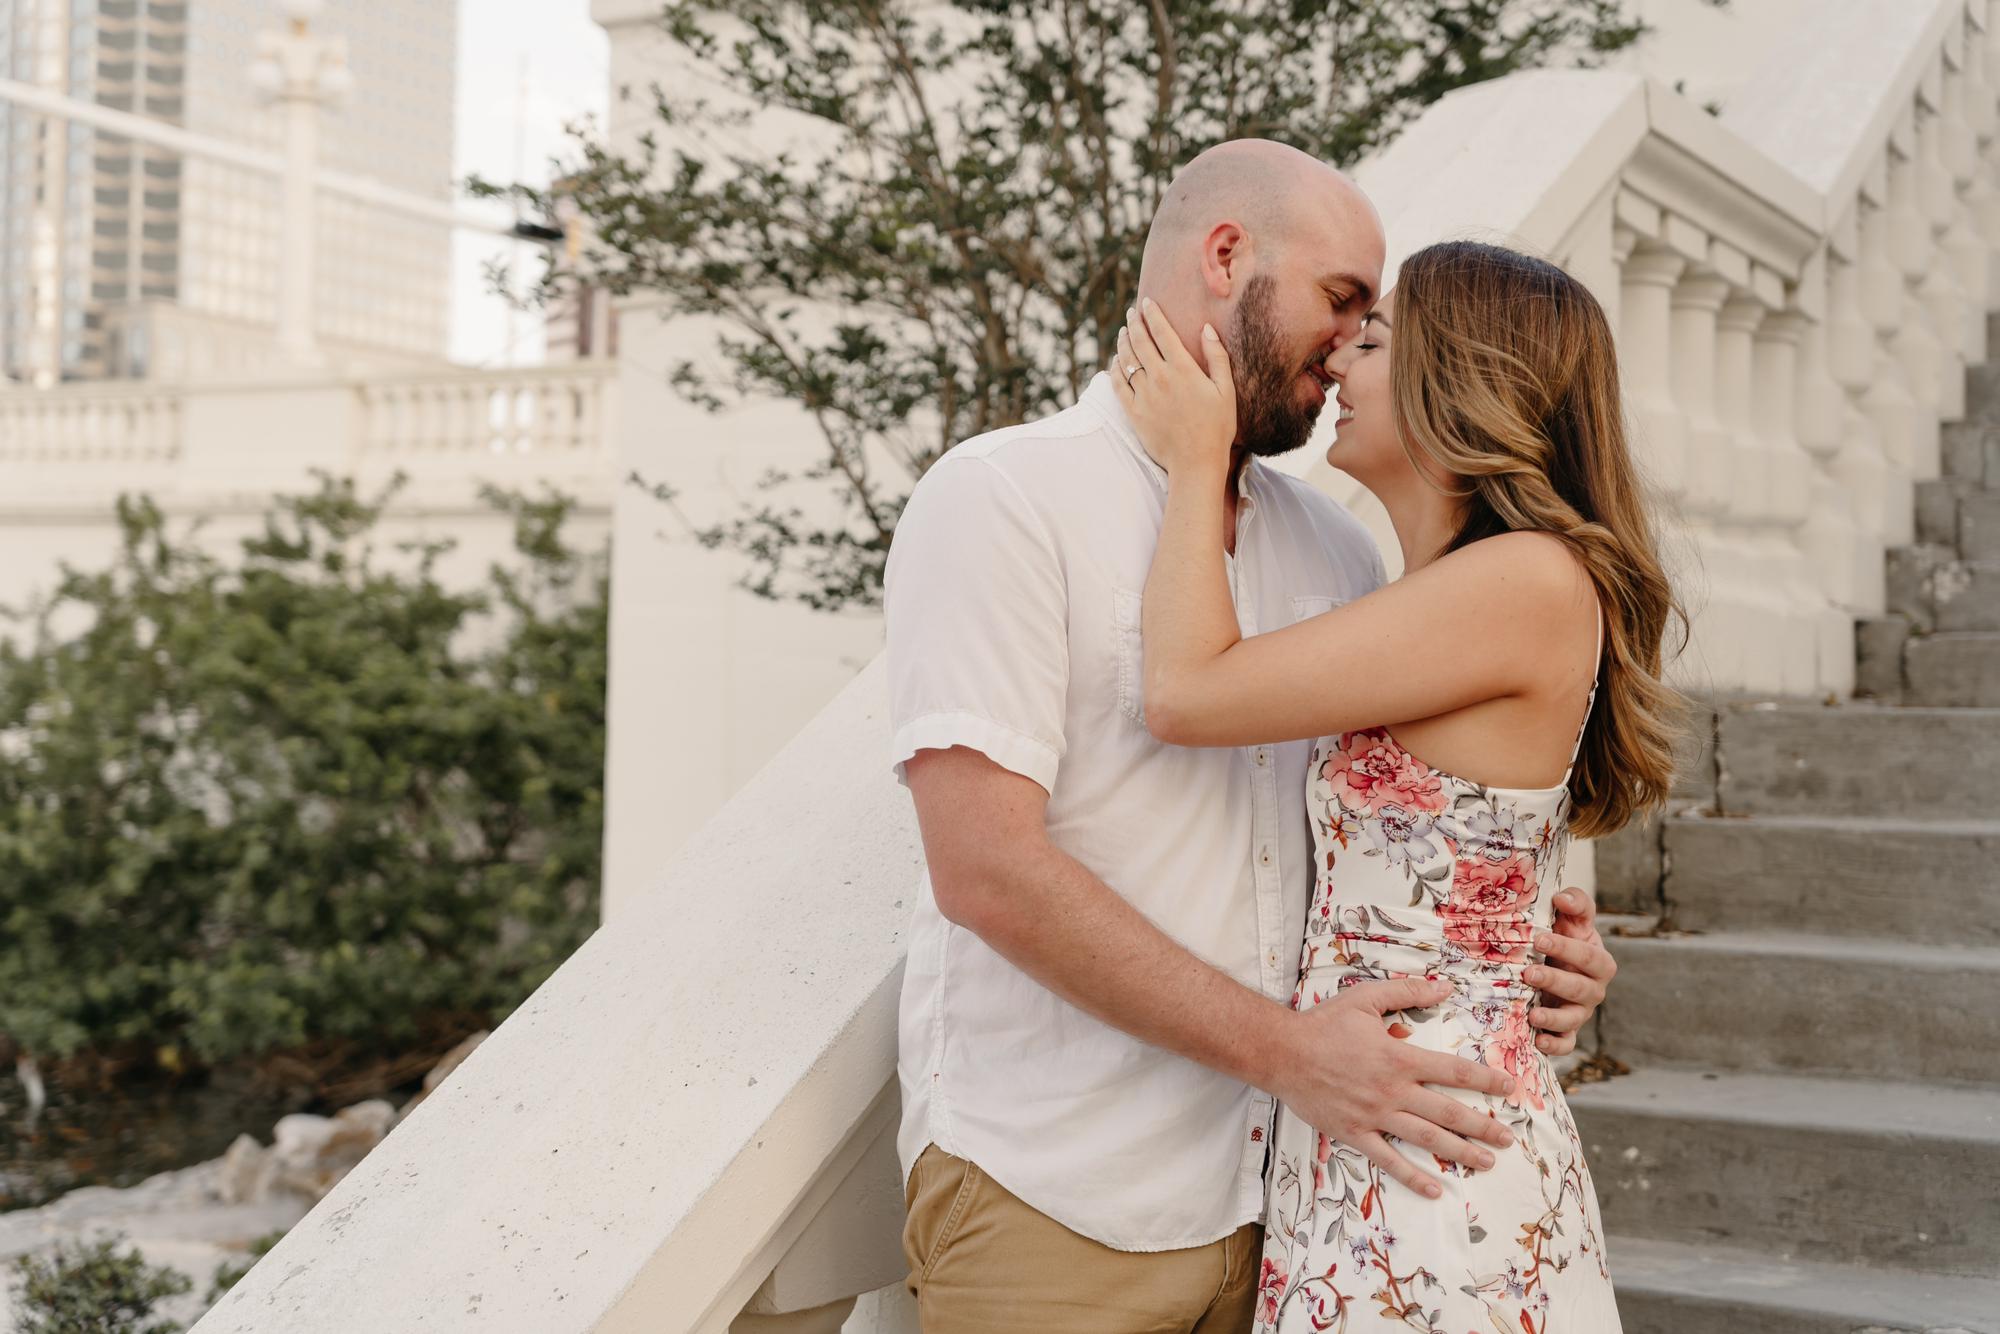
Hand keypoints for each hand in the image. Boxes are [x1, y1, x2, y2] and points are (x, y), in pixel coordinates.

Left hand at [1111, 298, 1235, 476]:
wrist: (1196, 463)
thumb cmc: (1217, 427)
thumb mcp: (1226, 390)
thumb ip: (1217, 357)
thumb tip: (1206, 328)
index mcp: (1183, 369)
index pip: (1162, 332)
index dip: (1153, 314)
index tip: (1147, 303)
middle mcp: (1160, 378)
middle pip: (1140, 341)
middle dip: (1134, 323)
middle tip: (1132, 313)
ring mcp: (1143, 395)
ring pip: (1126, 360)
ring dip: (1122, 342)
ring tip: (1123, 332)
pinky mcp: (1133, 412)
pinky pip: (1117, 384)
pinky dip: (1114, 369)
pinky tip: (1115, 361)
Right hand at [1265, 976, 1515, 1199]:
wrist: (1282, 1052)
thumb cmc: (1323, 1024)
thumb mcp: (1365, 998)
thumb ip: (1406, 992)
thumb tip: (1445, 987)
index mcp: (1399, 1058)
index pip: (1454, 1071)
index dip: (1485, 1080)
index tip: (1509, 1088)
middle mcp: (1393, 1091)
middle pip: (1448, 1112)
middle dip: (1483, 1127)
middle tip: (1508, 1139)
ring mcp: (1375, 1116)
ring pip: (1426, 1139)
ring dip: (1460, 1152)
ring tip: (1487, 1162)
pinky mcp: (1355, 1133)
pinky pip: (1388, 1160)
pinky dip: (1413, 1176)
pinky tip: (1435, 1189)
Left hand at [1525, 887, 1615, 1055]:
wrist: (1553, 962)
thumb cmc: (1562, 937)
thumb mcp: (1572, 919)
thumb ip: (1575, 904)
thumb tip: (1562, 897)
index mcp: (1598, 961)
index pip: (1589, 956)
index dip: (1567, 948)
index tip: (1538, 937)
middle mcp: (1593, 989)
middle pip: (1581, 989)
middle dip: (1555, 981)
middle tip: (1528, 973)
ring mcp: (1580, 1012)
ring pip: (1573, 1019)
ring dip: (1553, 1017)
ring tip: (1532, 1013)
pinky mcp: (1566, 1031)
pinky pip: (1566, 1044)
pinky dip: (1554, 1045)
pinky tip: (1537, 1040)